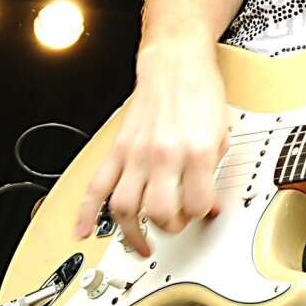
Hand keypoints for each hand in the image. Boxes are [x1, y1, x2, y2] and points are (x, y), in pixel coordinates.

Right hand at [75, 43, 228, 257]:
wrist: (175, 63)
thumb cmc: (200, 92)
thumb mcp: (222, 131)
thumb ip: (214, 169)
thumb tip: (210, 203)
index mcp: (196, 151)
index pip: (197, 205)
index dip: (203, 214)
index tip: (203, 211)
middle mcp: (163, 155)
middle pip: (159, 213)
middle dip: (170, 227)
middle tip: (176, 224)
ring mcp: (136, 154)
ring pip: (124, 207)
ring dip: (131, 232)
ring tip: (141, 242)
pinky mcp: (117, 150)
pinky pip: (94, 187)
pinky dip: (85, 212)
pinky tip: (83, 231)